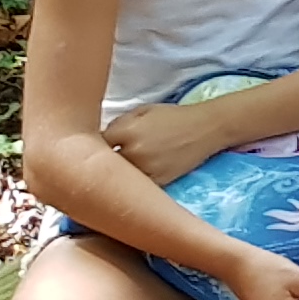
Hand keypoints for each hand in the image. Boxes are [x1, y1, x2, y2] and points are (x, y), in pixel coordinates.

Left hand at [103, 98, 233, 188]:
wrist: (208, 128)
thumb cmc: (173, 117)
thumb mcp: (143, 111)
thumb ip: (118, 123)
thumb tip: (99, 139)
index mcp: (126, 131)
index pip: (95, 143)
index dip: (91, 146)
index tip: (91, 149)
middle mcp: (133, 151)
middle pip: (103, 164)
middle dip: (99, 164)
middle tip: (99, 164)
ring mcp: (146, 169)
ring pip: (118, 180)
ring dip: (115, 177)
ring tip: (114, 175)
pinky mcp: (160, 182)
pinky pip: (136, 188)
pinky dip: (132, 186)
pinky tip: (132, 182)